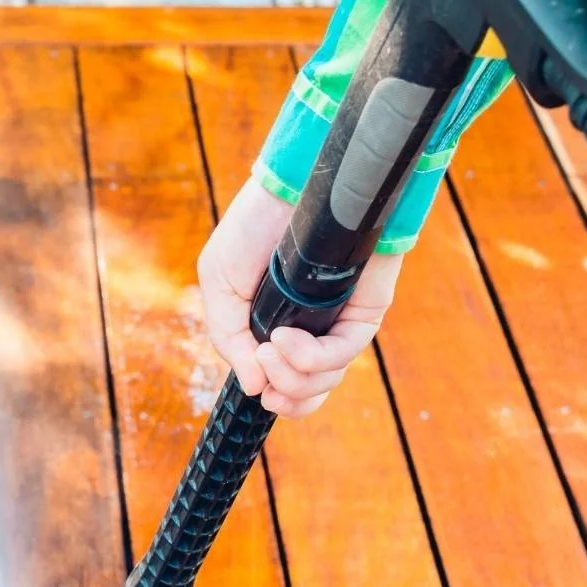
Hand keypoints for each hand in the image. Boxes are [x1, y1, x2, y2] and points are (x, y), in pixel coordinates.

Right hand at [198, 178, 403, 418]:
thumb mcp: (220, 285)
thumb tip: (252, 387)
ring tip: (272, 345)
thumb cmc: (254, 228)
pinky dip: (312, 356)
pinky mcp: (365, 309)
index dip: (279, 400)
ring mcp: (340, 322)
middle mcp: (314, 332)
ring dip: (294, 376)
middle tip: (264, 363)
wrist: (291, 187)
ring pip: (328, 380)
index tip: (260, 391)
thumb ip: (229, 339)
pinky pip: (345, 352)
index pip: (289, 386)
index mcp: (280, 330)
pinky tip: (287, 337)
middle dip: (286, 394)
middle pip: (310, 393)